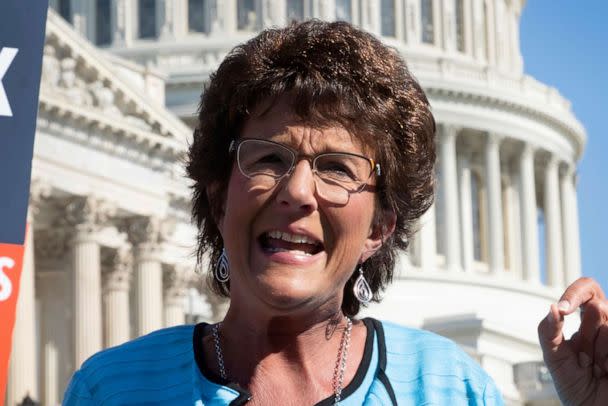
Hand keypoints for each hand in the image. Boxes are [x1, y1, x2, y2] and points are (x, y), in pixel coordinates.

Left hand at [538, 277, 607, 404]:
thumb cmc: (575, 386)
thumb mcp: (555, 358)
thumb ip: (549, 331)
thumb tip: (552, 308)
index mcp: (589, 321)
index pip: (587, 289)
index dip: (575, 293)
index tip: (564, 309)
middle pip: (599, 308)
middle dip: (588, 334)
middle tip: (585, 357)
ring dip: (599, 351)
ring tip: (598, 369)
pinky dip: (607, 357)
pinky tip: (606, 371)